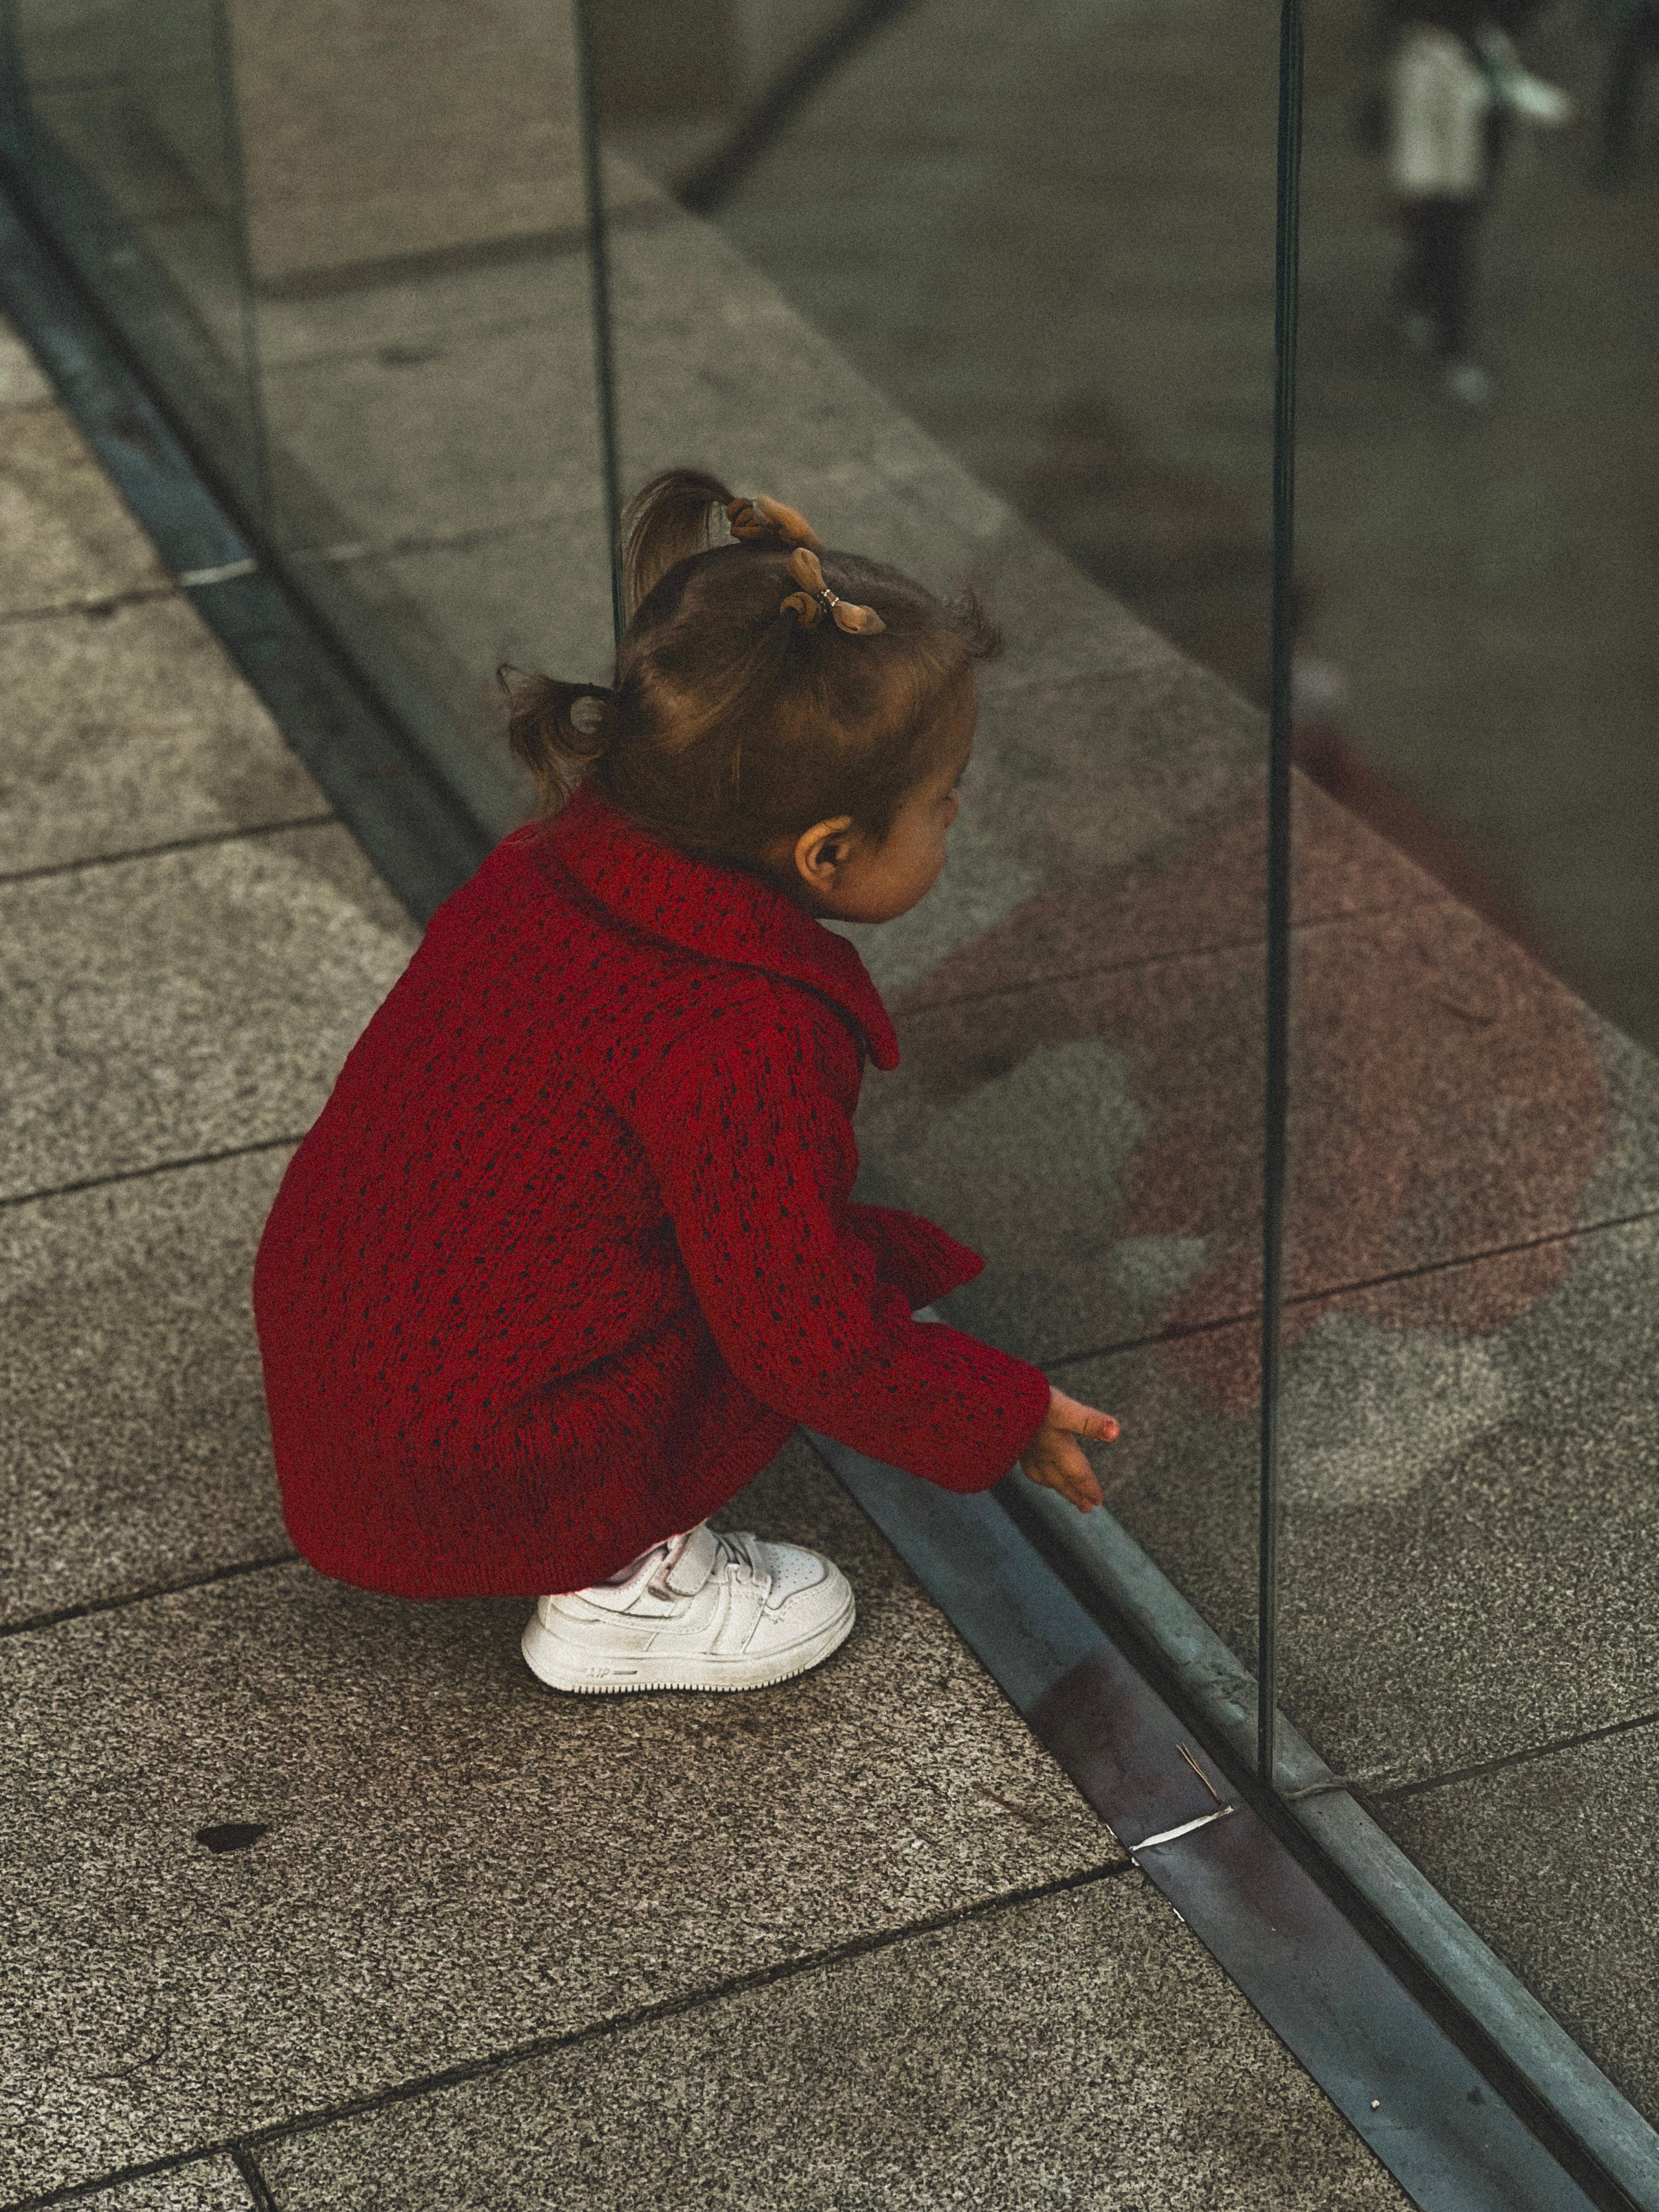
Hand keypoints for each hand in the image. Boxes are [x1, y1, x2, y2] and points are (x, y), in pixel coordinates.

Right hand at [1019, 1387, 1119, 1512]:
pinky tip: (1034, 1466)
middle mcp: (1041, 1453)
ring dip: (1055, 1485)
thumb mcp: (1064, 1409)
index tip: (1098, 1501)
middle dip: (1073, 1493)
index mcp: (1057, 1448)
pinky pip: (1026, 1465)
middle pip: (1060, 1479)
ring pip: (1042, 1474)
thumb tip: (1116, 1432)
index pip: (1077, 1473)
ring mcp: (1023, 1448)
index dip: (1089, 1487)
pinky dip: (1036, 1473)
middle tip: (1085, 1508)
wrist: (991, 1399)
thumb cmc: (1030, 1403)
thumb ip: (1089, 1421)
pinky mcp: (1010, 1440)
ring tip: (1060, 1490)